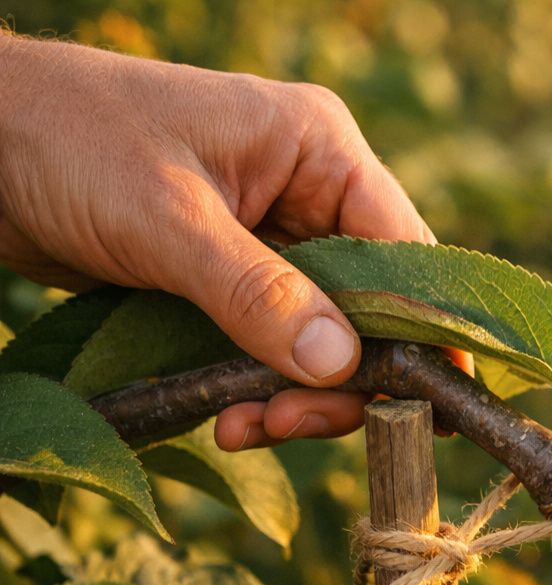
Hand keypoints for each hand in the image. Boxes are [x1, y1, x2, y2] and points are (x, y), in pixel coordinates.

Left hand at [0, 34, 467, 448]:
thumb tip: (340, 365)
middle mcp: (310, 194)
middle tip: (293, 423)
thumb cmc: (70, 143)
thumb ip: (256, 294)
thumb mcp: (167, 220)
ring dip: (295, 395)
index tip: (434, 402)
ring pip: (324, 340)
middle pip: (373, 309)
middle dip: (343, 378)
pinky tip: (227, 417)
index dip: (427, 330)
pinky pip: (272, 349)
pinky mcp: (231, 279)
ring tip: (246, 426)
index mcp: (319, 151)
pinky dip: (259, 390)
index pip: (406, 251)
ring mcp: (272, 239)